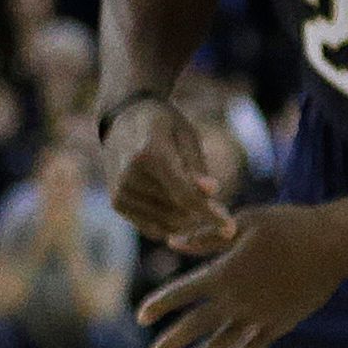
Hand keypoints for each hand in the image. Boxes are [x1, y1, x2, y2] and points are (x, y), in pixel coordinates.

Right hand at [105, 97, 237, 253]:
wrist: (123, 120)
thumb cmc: (163, 125)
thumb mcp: (186, 136)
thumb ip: (197, 167)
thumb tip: (213, 192)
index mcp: (149, 154)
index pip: (185, 196)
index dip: (210, 215)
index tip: (231, 228)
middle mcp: (129, 176)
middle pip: (178, 212)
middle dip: (201, 213)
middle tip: (214, 203)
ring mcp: (120, 192)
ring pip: (167, 223)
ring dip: (186, 217)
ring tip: (193, 197)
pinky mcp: (117, 203)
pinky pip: (152, 227)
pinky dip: (170, 223)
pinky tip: (179, 206)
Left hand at [136, 202, 347, 347]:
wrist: (334, 244)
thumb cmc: (288, 225)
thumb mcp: (245, 222)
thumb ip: (206, 237)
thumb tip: (173, 244)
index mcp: (225, 272)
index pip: (182, 293)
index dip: (159, 305)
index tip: (141, 317)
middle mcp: (237, 299)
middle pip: (196, 326)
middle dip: (172, 343)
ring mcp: (259, 315)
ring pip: (223, 343)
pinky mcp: (280, 323)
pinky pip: (254, 347)